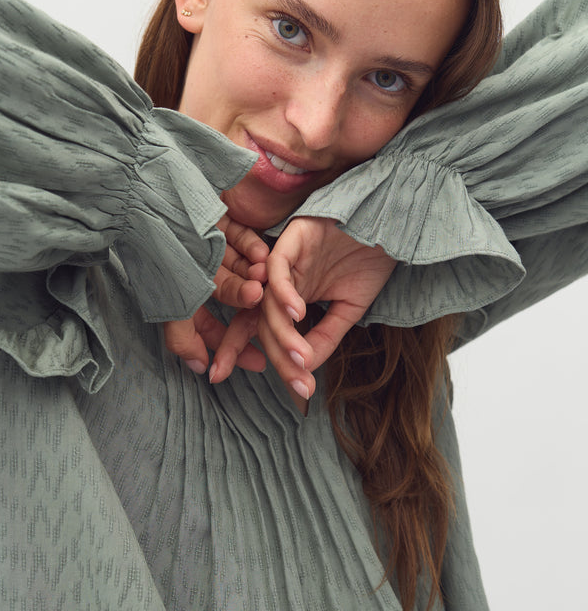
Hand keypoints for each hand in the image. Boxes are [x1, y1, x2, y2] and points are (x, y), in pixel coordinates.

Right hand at [163, 214, 268, 373]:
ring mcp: (209, 247)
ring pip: (240, 267)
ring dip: (254, 276)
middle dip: (249, 304)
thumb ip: (182, 338)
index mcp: (183, 294)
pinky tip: (262, 255)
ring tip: (263, 278)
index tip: (258, 361)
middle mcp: (198, 274)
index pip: (210, 326)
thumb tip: (199, 367)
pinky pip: (241, 237)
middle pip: (232, 296)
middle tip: (265, 304)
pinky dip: (252, 247)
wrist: (153, 204)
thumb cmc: (161, 256)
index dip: (232, 344)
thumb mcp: (172, 304)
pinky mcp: (218, 221)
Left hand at [209, 217, 396, 398]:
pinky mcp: (293, 237)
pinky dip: (285, 293)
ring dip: (284, 333)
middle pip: (259, 320)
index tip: (217, 377)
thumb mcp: (348, 311)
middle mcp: (278, 278)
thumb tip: (303, 370)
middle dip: (275, 356)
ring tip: (301, 357)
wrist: (394, 227)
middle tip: (297, 383)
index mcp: (286, 294)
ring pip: (268, 301)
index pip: (252, 325)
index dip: (233, 350)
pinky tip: (298, 313)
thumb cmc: (370, 262)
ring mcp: (284, 257)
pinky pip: (278, 268)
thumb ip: (323, 338)